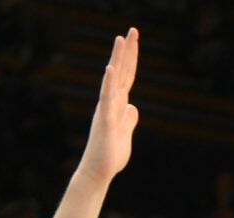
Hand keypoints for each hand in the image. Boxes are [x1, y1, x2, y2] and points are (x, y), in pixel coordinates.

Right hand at [78, 29, 140, 183]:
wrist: (99, 172)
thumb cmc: (110, 155)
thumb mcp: (125, 134)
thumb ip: (129, 119)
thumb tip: (133, 108)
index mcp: (117, 104)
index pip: (126, 76)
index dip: (131, 58)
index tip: (134, 40)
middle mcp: (111, 102)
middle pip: (120, 72)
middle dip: (127, 50)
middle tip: (132, 29)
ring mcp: (107, 110)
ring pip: (112, 80)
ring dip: (116, 59)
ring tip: (120, 39)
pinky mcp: (105, 121)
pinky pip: (106, 99)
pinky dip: (108, 83)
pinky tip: (110, 69)